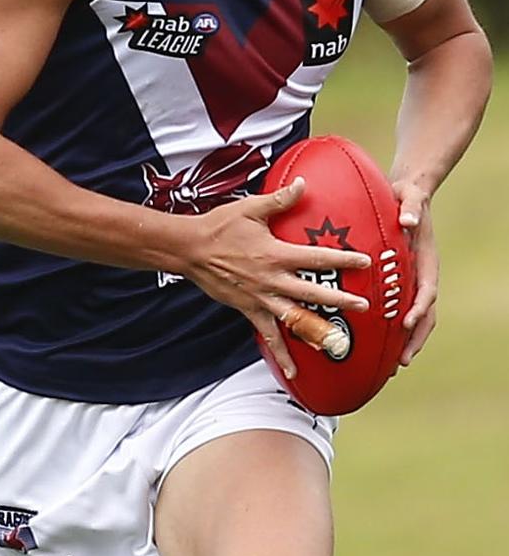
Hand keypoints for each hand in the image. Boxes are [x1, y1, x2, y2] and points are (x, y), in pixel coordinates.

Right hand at [183, 177, 371, 380]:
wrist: (190, 250)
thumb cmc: (220, 226)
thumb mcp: (251, 208)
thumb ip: (280, 199)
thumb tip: (304, 184)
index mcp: (276, 254)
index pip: (316, 258)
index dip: (342, 259)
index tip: (365, 261)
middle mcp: (272, 280)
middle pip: (313, 292)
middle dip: (340, 299)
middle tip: (364, 305)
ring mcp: (261, 298)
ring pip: (295, 319)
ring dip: (318, 330)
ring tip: (339, 341)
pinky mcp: (249, 311)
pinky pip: (269, 336)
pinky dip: (281, 354)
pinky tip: (294, 371)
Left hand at [394, 181, 438, 365]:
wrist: (408, 196)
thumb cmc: (408, 198)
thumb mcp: (409, 198)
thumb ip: (410, 209)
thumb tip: (408, 221)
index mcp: (427, 261)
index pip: (427, 290)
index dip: (419, 308)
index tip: (407, 323)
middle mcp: (422, 276)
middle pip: (426, 314)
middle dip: (415, 339)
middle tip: (402, 362)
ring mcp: (413, 282)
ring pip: (415, 318)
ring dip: (407, 342)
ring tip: (394, 367)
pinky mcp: (401, 282)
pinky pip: (401, 310)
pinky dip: (394, 330)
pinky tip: (379, 346)